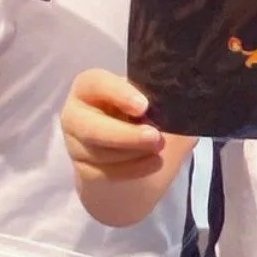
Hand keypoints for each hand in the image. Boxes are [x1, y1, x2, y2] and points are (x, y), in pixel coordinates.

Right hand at [60, 69, 166, 183]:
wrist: (138, 155)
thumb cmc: (145, 117)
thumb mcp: (157, 104)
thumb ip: (163, 100)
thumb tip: (180, 100)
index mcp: (91, 87)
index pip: (95, 83)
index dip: (118, 93)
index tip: (144, 106)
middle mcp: (77, 114)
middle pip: (90, 126)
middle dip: (125, 134)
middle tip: (155, 137)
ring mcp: (76, 144)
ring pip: (99, 153)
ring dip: (133, 153)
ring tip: (159, 148)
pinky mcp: (84, 169)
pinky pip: (104, 173)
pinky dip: (132, 169)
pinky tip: (154, 163)